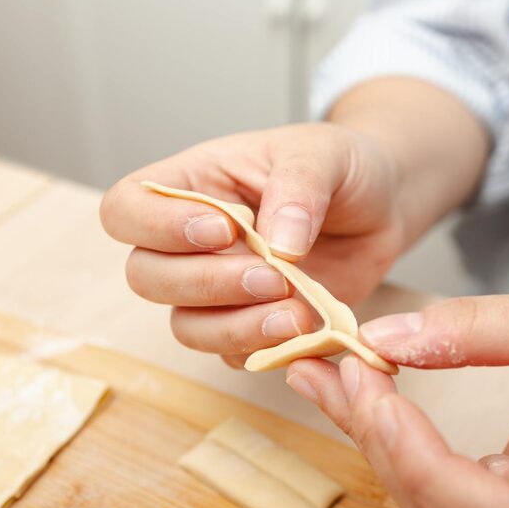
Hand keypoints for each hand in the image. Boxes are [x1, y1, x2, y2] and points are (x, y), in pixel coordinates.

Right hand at [100, 123, 402, 366]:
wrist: (382, 208)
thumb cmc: (341, 168)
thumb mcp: (324, 155)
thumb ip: (299, 187)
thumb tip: (277, 242)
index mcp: (193, 185)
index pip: (126, 208)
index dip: (157, 227)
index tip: (225, 229)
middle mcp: (193, 242)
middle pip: (147, 277)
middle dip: (207, 283)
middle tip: (273, 278)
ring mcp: (220, 289)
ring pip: (186, 325)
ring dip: (234, 327)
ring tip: (296, 314)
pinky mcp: (253, 324)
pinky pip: (233, 353)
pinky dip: (265, 348)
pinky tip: (307, 330)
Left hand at [286, 289, 508, 507]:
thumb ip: (480, 329)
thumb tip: (385, 338)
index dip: (426, 467)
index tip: (377, 393)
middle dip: (386, 446)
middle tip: (342, 370)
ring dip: (380, 446)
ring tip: (335, 379)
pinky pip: (447, 493)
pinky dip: (399, 446)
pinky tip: (366, 400)